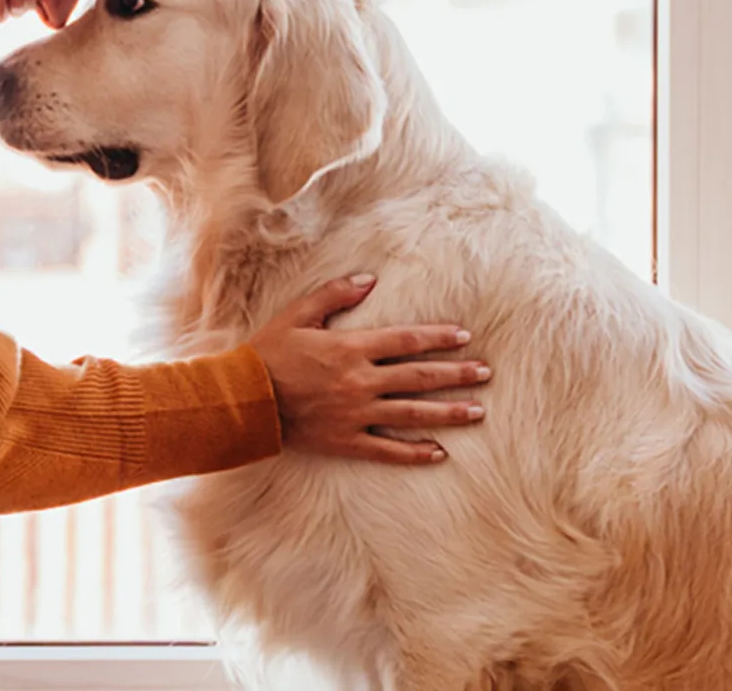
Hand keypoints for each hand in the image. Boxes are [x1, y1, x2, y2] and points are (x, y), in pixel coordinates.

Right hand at [247, 274, 489, 464]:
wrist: (245, 399)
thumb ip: (334, 294)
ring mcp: (356, 414)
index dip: (437, 337)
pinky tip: (439, 453)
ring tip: (477, 412)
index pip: (406, 340)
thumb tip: (369, 279)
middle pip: (419, 377)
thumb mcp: (298, 314)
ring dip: (448, 412)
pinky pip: (388, 449)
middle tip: (486, 374)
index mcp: (351, 348)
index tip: (464, 336)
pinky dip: (414, 452)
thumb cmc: (268, 353)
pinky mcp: (346, 441)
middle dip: (456, 375)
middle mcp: (360, 381)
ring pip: (412, 413)